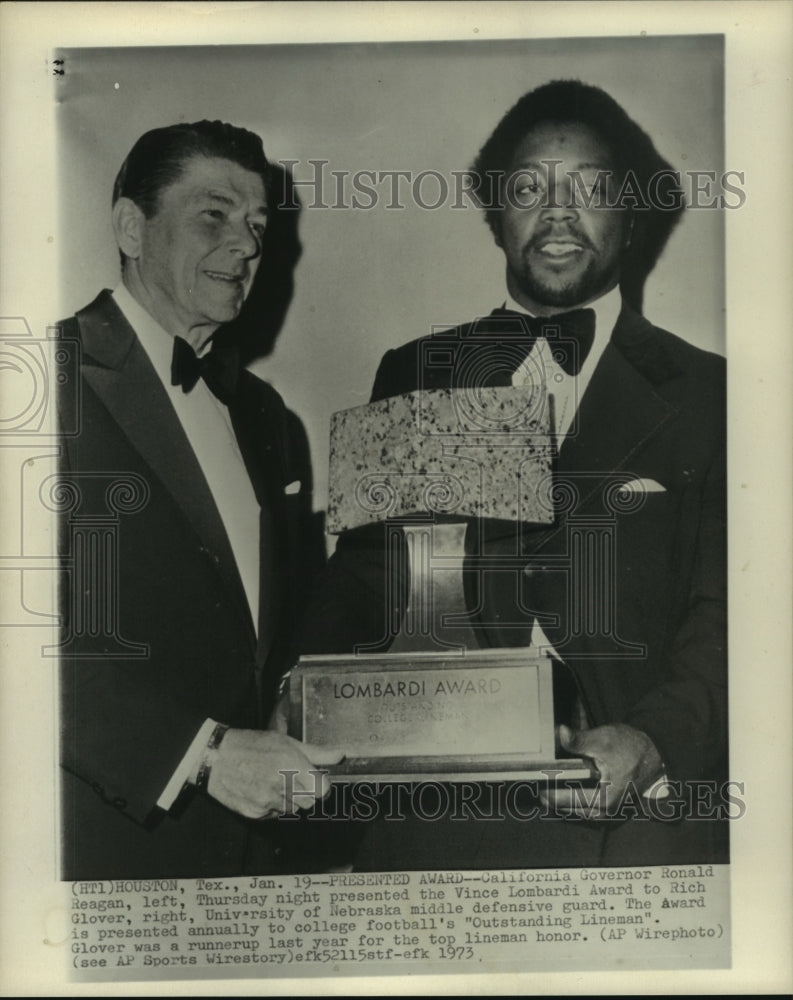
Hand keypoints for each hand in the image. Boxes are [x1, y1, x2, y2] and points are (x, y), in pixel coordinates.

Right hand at [202, 729, 343, 819]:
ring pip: (293, 809)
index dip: (321, 785)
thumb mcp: (287, 742)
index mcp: (292, 765)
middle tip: (292, 778)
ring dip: (289, 799)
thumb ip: (317, 753)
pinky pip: (275, 814)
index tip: (316, 780)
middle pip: (309, 802)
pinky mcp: (256, 813)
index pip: (322, 790)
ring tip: (273, 781)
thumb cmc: (253, 745)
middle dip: (305, 792)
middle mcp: (281, 785)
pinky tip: (261, 789)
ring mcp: (268, 801)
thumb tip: (341, 755)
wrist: (217, 758)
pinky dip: (272, 805)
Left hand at [542, 723, 663, 819]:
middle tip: (534, 787)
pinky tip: (560, 791)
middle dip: (553, 799)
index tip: (535, 785)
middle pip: (571, 809)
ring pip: (577, 811)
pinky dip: (572, 800)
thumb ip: (580, 740)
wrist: (654, 752)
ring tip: (544, 789)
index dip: (551, 792)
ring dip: (561, 802)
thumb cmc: (631, 746)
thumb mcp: (604, 739)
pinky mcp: (608, 806)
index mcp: (606, 798)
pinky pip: (584, 808)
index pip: (570, 799)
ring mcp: (608, 811)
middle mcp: (607, 811)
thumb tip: (560, 733)